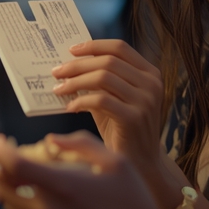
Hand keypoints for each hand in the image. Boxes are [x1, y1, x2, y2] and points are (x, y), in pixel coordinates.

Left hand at [0, 131, 170, 208]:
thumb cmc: (135, 204)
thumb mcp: (117, 162)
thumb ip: (82, 144)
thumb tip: (51, 139)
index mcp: (63, 187)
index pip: (11, 165)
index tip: (0, 140)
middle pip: (2, 187)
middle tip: (8, 157)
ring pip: (10, 206)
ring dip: (9, 187)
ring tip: (22, 175)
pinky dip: (23, 205)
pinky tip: (40, 197)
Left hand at [51, 39, 164, 167]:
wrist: (141, 162)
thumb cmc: (123, 128)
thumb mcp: (116, 98)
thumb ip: (101, 80)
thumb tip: (70, 63)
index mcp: (150, 73)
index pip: (120, 48)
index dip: (94, 46)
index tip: (71, 50)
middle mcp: (151, 84)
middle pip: (108, 61)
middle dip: (78, 65)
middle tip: (57, 71)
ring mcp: (145, 101)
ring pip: (103, 78)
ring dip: (75, 81)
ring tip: (59, 89)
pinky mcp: (134, 118)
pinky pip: (101, 100)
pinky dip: (81, 101)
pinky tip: (70, 107)